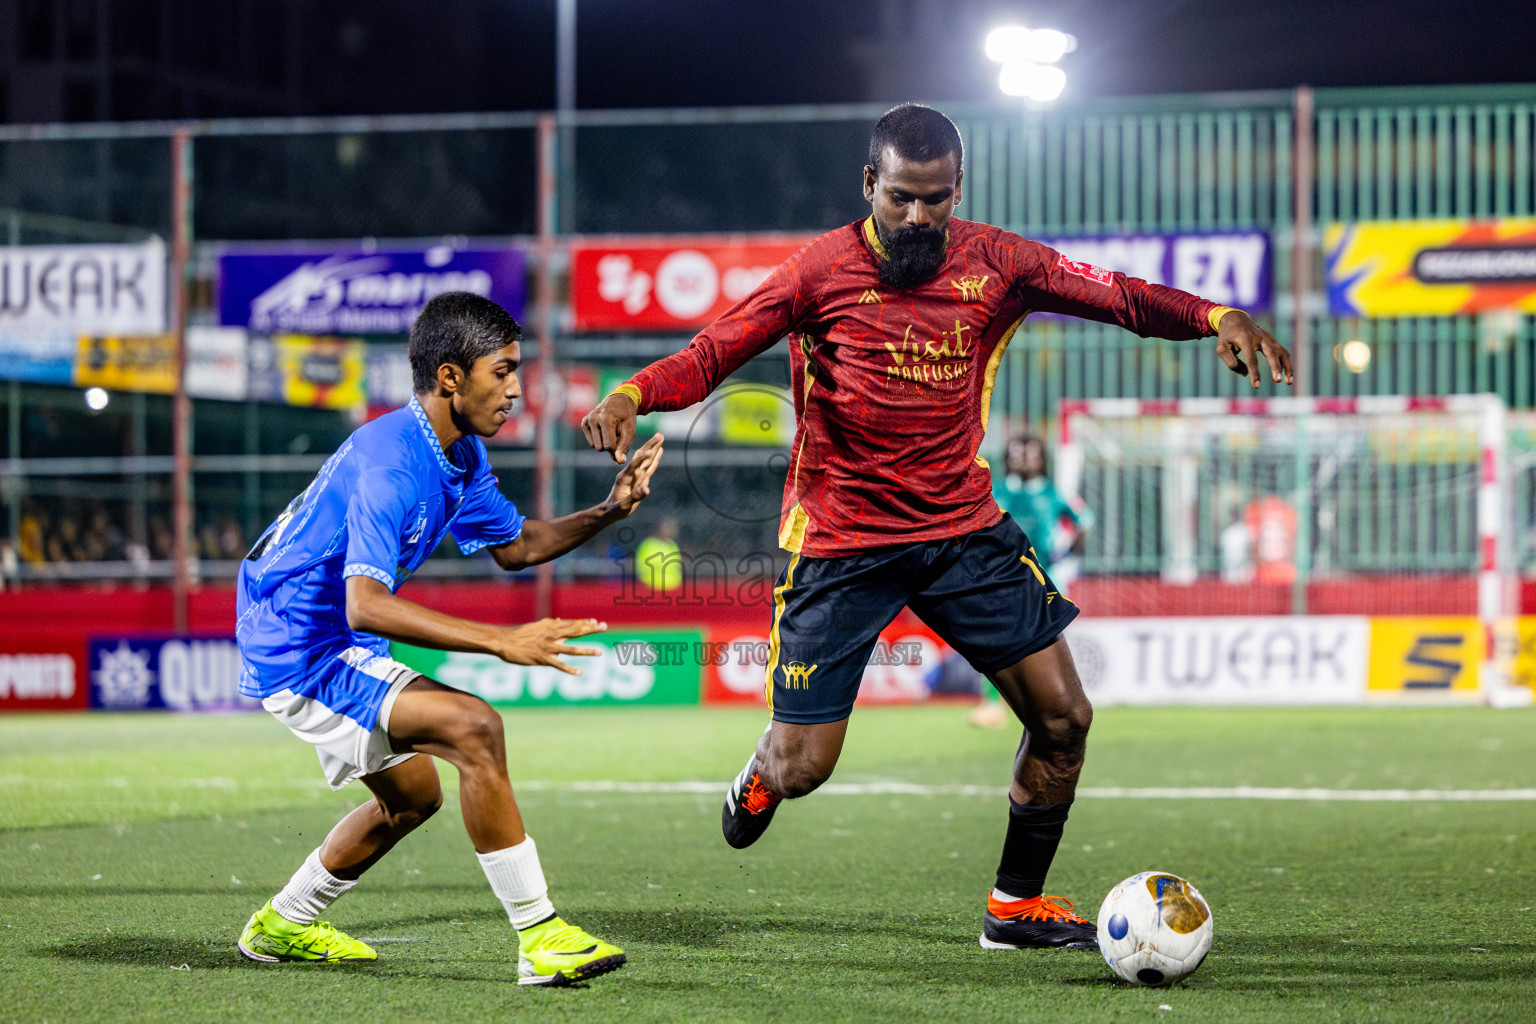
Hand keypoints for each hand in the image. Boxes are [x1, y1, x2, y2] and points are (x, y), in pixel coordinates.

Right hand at [492, 617, 606, 675]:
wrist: (504, 641)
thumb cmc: (521, 634)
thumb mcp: (537, 626)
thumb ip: (551, 625)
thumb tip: (561, 620)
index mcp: (550, 625)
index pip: (571, 623)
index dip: (585, 623)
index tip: (597, 622)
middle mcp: (552, 634)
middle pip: (575, 631)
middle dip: (591, 630)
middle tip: (604, 627)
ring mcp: (547, 647)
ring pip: (571, 649)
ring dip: (586, 651)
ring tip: (600, 652)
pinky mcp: (542, 659)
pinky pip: (558, 665)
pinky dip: (569, 669)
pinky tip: (579, 673)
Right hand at [582, 392, 639, 462]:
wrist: (620, 400)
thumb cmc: (627, 417)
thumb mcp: (629, 430)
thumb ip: (624, 446)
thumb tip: (619, 462)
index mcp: (605, 419)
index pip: (609, 445)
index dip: (617, 451)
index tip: (622, 448)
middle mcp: (593, 418)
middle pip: (600, 447)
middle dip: (610, 446)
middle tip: (618, 436)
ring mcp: (587, 420)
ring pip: (594, 445)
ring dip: (604, 442)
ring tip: (611, 431)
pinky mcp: (584, 423)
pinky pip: (591, 441)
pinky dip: (599, 439)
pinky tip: (604, 430)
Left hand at [603, 435, 664, 517]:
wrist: (610, 510)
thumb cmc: (616, 509)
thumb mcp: (624, 505)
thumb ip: (635, 497)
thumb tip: (647, 489)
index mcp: (624, 477)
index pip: (634, 465)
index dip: (642, 458)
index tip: (651, 451)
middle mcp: (630, 473)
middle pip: (641, 456)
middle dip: (650, 446)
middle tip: (660, 435)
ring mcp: (635, 475)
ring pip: (646, 459)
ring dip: (653, 448)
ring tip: (661, 437)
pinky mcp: (640, 478)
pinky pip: (649, 466)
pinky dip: (654, 458)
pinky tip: (659, 451)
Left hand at [1215, 310, 1292, 388]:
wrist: (1234, 317)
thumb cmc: (1226, 335)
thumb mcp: (1221, 348)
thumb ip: (1231, 362)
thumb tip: (1246, 374)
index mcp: (1244, 339)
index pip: (1251, 359)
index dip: (1254, 373)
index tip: (1257, 385)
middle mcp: (1258, 337)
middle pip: (1271, 353)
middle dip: (1275, 367)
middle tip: (1277, 380)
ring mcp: (1267, 337)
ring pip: (1281, 352)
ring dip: (1286, 367)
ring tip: (1289, 382)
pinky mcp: (1271, 339)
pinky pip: (1281, 351)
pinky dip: (1286, 362)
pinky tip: (1287, 374)